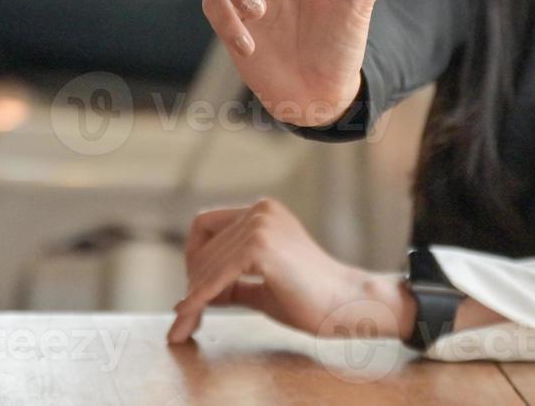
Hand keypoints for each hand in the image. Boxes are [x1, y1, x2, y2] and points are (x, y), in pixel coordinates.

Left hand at [166, 198, 411, 342]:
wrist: (348, 305)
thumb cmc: (311, 299)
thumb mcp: (262, 284)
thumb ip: (233, 282)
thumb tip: (197, 292)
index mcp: (263, 212)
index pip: (205, 225)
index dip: (193, 257)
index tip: (193, 290)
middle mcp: (259, 211)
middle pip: (201, 247)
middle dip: (191, 283)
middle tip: (186, 318)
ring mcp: (260, 225)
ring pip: (205, 264)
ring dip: (192, 296)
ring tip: (185, 324)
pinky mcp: (260, 248)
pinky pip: (216, 277)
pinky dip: (199, 298)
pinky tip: (189, 316)